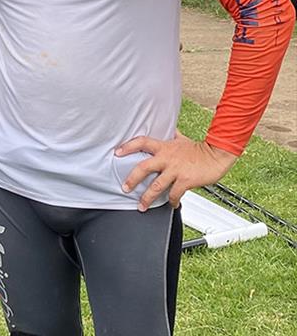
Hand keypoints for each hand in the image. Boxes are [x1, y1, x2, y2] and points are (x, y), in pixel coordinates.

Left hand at [115, 132, 237, 211]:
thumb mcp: (182, 139)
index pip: (142, 142)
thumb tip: (168, 129)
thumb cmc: (199, 149)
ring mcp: (176, 170)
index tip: (117, 153)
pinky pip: (174, 194)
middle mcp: (167, 158)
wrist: (218, 155)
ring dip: (147, 198)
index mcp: (164, 147)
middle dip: (132, 179)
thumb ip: (171, 136)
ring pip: (156, 186)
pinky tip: (171, 204)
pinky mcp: (185, 180)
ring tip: (141, 206)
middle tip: (125, 188)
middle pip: (143, 168)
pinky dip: (171, 201)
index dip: (128, 146)